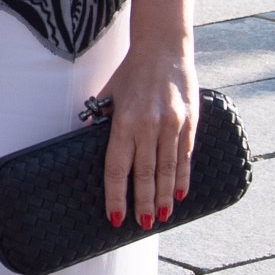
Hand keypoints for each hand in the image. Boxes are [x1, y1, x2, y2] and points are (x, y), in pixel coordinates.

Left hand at [95, 34, 197, 231]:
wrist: (164, 49)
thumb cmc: (131, 72)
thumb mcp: (108, 94)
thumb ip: (99, 120)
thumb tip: (85, 142)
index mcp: (124, 121)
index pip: (117, 168)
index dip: (116, 195)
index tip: (115, 216)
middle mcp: (149, 126)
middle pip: (144, 174)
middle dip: (142, 203)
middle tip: (142, 225)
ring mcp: (172, 125)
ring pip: (167, 169)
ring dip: (164, 196)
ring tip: (161, 217)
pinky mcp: (190, 122)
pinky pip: (185, 155)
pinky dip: (182, 177)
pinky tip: (180, 193)